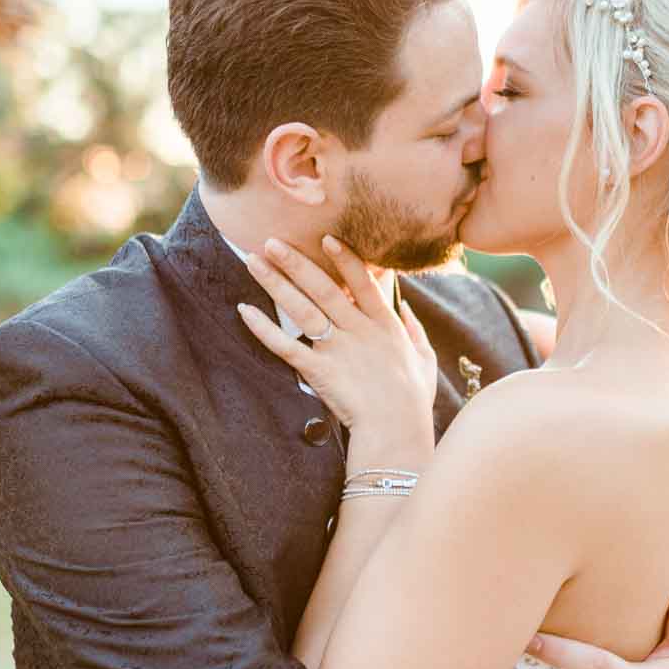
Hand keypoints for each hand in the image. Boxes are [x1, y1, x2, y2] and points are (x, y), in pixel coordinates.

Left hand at [237, 235, 436, 454]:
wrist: (397, 430)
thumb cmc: (413, 400)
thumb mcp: (425, 360)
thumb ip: (416, 331)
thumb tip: (407, 309)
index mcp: (384, 324)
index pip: (362, 282)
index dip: (345, 258)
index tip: (326, 238)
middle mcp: (358, 330)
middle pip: (323, 287)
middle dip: (296, 262)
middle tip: (271, 241)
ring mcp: (337, 349)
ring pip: (301, 309)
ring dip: (275, 283)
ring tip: (252, 261)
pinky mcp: (319, 371)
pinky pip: (286, 346)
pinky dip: (263, 329)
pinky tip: (243, 311)